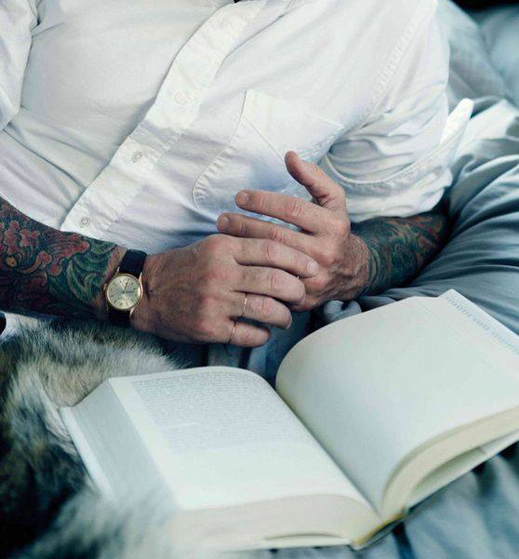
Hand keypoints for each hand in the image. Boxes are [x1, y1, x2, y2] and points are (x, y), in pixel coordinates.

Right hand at [132, 233, 317, 346]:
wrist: (147, 291)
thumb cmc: (184, 266)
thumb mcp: (212, 245)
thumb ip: (244, 244)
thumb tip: (285, 250)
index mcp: (223, 248)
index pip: (271, 249)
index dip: (297, 259)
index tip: (311, 267)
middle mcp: (221, 274)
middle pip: (275, 281)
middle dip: (296, 289)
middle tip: (301, 293)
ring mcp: (216, 302)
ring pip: (267, 309)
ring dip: (284, 315)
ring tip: (286, 316)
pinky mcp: (210, 328)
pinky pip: (250, 333)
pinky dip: (264, 333)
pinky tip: (264, 330)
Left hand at [216, 151, 370, 310]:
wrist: (351, 271)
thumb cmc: (334, 228)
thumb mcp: (332, 200)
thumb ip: (313, 176)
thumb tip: (289, 156)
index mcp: (333, 225)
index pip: (292, 209)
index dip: (263, 201)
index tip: (240, 196)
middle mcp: (325, 253)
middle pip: (277, 237)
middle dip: (245, 225)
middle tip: (223, 218)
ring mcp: (314, 278)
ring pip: (271, 261)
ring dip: (243, 246)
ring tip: (223, 233)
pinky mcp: (303, 298)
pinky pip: (272, 284)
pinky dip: (251, 270)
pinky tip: (235, 259)